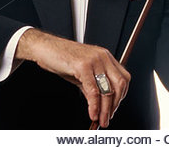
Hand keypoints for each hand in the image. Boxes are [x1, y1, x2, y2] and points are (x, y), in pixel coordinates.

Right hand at [15, 28, 129, 127]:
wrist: (44, 47)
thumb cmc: (62, 58)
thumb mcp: (81, 74)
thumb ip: (92, 88)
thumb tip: (99, 106)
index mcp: (105, 57)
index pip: (123, 78)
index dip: (121, 96)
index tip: (113, 109)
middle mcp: (103, 56)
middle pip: (119, 84)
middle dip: (114, 105)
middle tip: (107, 118)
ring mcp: (94, 60)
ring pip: (107, 89)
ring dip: (105, 109)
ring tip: (101, 120)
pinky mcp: (83, 65)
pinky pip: (93, 90)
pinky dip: (94, 105)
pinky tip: (92, 113)